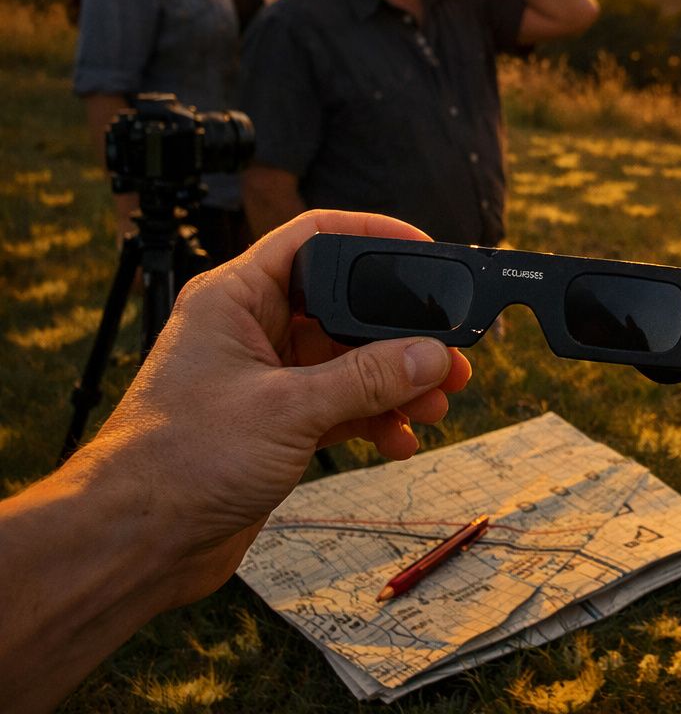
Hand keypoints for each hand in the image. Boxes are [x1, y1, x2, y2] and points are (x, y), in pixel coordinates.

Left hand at [76, 210, 472, 607]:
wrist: (134, 542)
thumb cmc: (177, 463)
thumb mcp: (288, 410)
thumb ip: (367, 378)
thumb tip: (431, 355)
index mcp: (235, 297)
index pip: (313, 238)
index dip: (372, 235)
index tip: (426, 252)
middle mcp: (250, 329)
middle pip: (343, 307)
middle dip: (400, 332)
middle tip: (450, 355)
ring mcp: (264, 378)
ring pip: (348, 361)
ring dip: (396, 382)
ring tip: (437, 403)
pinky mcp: (275, 423)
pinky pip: (341, 405)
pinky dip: (375, 418)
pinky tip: (401, 439)